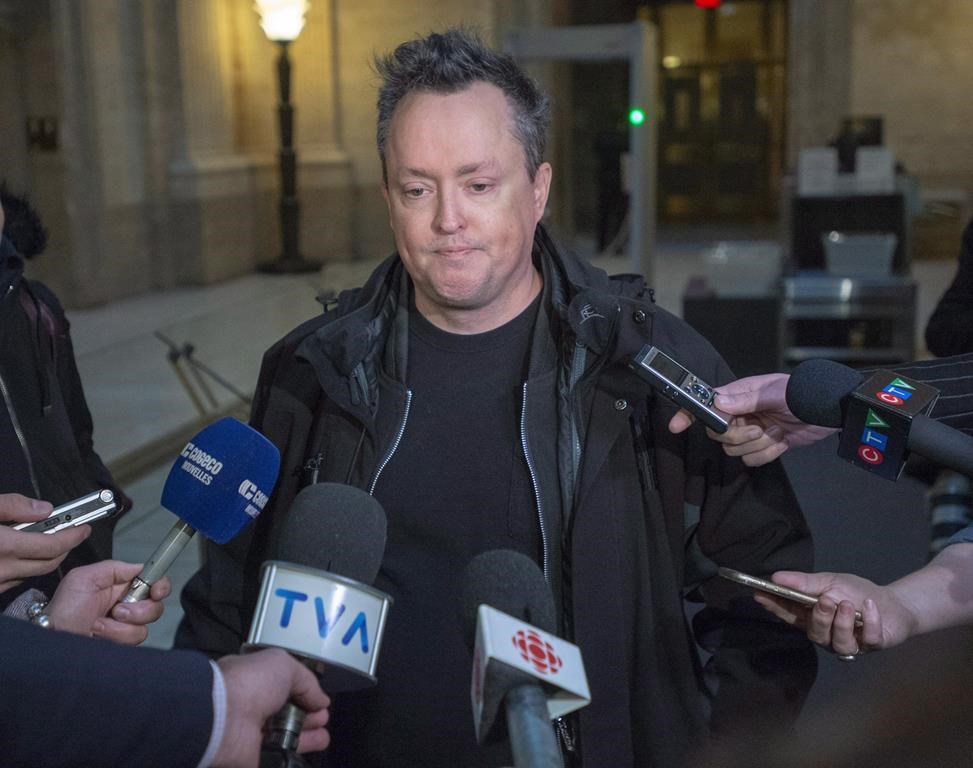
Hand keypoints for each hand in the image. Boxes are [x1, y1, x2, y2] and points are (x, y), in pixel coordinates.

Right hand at [0, 493, 91, 592]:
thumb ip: (14, 505)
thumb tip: (44, 509)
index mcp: (4, 545)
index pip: (53, 546)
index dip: (73, 536)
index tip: (85, 527)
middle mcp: (2, 569)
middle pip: (49, 563)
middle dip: (65, 548)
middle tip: (73, 533)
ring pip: (32, 574)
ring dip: (45, 559)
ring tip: (47, 540)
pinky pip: (14, 581)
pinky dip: (24, 568)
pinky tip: (21, 555)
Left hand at [45, 560, 169, 644]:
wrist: (52, 637)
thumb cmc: (63, 609)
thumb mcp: (84, 577)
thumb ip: (114, 568)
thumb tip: (140, 567)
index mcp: (120, 587)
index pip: (153, 582)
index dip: (161, 585)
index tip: (157, 591)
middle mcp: (126, 605)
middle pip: (156, 605)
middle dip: (140, 609)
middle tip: (117, 610)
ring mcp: (125, 626)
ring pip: (145, 625)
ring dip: (122, 625)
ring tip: (99, 624)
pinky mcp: (121, 643)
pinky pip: (134, 639)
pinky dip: (116, 636)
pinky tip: (99, 634)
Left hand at [214, 649, 330, 766]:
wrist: (222, 718)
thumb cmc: (251, 684)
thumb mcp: (284, 665)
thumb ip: (307, 682)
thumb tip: (322, 701)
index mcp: (256, 681)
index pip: (285, 688)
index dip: (304, 694)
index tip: (320, 702)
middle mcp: (254, 707)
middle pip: (288, 713)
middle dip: (309, 716)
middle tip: (323, 719)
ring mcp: (254, 735)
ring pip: (286, 737)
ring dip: (307, 736)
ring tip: (322, 737)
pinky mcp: (256, 758)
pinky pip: (280, 757)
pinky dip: (296, 754)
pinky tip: (312, 748)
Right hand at [668, 373, 835, 465]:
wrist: (833, 413)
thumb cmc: (807, 394)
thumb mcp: (778, 393)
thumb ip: (747, 399)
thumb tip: (718, 403)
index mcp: (738, 395)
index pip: (705, 403)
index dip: (688, 414)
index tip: (675, 426)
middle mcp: (740, 413)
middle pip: (719, 433)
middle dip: (739, 435)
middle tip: (760, 428)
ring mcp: (751, 430)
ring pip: (734, 449)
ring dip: (757, 445)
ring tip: (776, 432)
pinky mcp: (764, 445)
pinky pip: (752, 459)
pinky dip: (767, 454)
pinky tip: (781, 441)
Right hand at [753, 570, 918, 655]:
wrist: (892, 602)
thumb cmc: (855, 592)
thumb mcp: (829, 581)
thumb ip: (804, 582)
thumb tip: (775, 576)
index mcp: (812, 618)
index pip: (788, 614)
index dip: (773, 606)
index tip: (760, 594)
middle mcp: (827, 635)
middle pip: (814, 634)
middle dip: (819, 618)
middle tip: (825, 600)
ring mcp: (849, 644)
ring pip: (839, 643)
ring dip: (842, 623)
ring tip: (848, 605)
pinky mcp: (872, 646)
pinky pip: (869, 639)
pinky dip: (870, 621)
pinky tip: (869, 606)